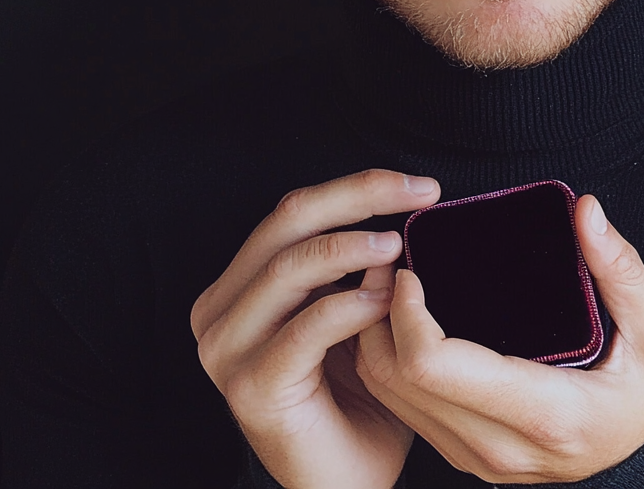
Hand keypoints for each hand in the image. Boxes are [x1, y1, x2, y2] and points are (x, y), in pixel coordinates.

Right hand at [190, 169, 439, 488]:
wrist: (346, 484)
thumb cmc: (358, 398)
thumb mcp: (358, 315)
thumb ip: (362, 267)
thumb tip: (405, 209)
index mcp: (243, 285)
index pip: (296, 211)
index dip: (357, 186)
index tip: (420, 184)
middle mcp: (222, 309)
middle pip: (289, 221)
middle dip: (359, 196)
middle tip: (421, 192)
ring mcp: (227, 349)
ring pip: (289, 266)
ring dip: (351, 247)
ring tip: (399, 245)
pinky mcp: (250, 387)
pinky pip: (304, 329)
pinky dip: (348, 305)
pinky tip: (384, 298)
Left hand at [356, 195, 643, 483]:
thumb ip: (620, 270)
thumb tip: (587, 212)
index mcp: (543, 413)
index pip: (434, 366)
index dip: (407, 313)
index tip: (411, 269)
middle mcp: (499, 446)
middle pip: (398, 380)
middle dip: (378, 314)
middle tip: (389, 261)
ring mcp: (477, 458)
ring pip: (391, 398)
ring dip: (376, 336)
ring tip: (389, 283)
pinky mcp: (465, 454)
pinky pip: (404, 408)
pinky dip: (388, 361)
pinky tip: (401, 322)